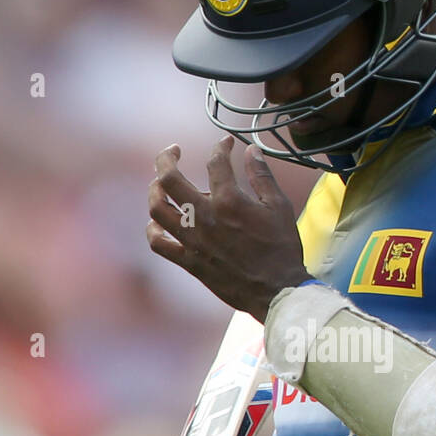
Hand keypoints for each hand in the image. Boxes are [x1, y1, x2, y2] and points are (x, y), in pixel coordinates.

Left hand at [146, 136, 309, 321]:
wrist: (277, 291)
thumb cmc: (282, 249)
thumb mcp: (279, 207)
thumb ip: (262, 176)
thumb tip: (251, 150)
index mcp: (229, 201)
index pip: (215, 162)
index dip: (221, 147)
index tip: (227, 144)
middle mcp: (204, 218)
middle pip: (168, 178)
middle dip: (166, 157)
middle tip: (173, 151)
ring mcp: (193, 241)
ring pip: (157, 208)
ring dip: (154, 190)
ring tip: (160, 183)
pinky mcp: (190, 261)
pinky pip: (159, 243)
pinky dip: (153, 229)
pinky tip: (159, 222)